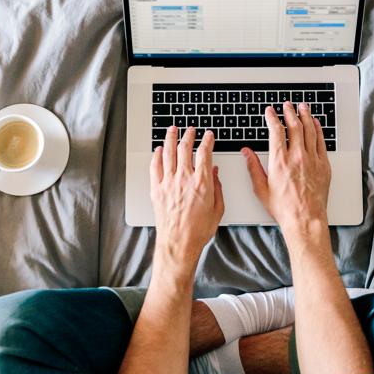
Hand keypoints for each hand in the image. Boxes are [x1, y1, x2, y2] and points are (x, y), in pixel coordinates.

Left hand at [150, 126, 224, 272]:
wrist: (179, 243)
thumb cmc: (198, 230)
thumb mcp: (218, 208)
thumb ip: (217, 187)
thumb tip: (214, 172)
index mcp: (201, 182)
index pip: (204, 153)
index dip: (207, 140)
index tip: (209, 135)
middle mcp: (184, 179)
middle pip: (184, 148)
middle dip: (188, 135)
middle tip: (190, 130)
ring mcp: (168, 183)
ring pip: (168, 153)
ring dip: (170, 138)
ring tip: (172, 130)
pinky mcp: (156, 189)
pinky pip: (155, 167)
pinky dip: (156, 155)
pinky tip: (158, 150)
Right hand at [241, 101, 330, 239]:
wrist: (305, 219)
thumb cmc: (284, 208)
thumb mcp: (261, 189)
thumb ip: (253, 167)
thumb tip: (247, 153)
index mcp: (280, 161)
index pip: (276, 131)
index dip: (272, 118)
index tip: (270, 111)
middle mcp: (297, 157)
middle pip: (294, 126)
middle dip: (289, 112)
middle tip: (287, 105)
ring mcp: (312, 160)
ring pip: (309, 130)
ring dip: (305, 116)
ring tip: (302, 107)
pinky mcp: (323, 165)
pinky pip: (321, 141)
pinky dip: (318, 129)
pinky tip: (316, 123)